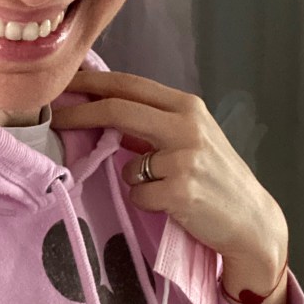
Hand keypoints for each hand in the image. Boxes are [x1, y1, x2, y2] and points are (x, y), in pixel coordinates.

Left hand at [52, 70, 289, 303]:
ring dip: (134, 179)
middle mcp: (186, 125)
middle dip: (79, 112)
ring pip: (126, 164)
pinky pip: (138, 194)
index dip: (90, 82)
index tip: (62, 83)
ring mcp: (185, 158)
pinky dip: (147, 202)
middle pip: (118, 109)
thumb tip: (97, 110)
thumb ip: (150, 123)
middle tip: (51, 117)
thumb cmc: (214, 178)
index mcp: (186, 107)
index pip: (128, 85)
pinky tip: (173, 205)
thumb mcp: (188, 139)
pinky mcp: (181, 191)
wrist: (251, 221)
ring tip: (166, 188)